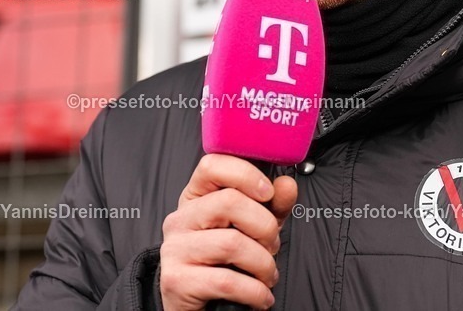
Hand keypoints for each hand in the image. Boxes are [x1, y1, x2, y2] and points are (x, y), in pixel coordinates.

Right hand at [159, 154, 297, 309]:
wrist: (197, 305)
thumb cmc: (223, 262)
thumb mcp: (252, 228)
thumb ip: (272, 205)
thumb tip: (287, 185)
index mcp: (195, 198)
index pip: (212, 165)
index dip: (245, 174)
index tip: (267, 192)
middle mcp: (181, 219)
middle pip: (229, 202)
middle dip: (264, 226)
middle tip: (271, 245)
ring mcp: (175, 249)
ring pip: (232, 243)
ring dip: (263, 263)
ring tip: (267, 273)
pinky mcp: (177, 281)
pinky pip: (227, 281)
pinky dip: (255, 291)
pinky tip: (260, 295)